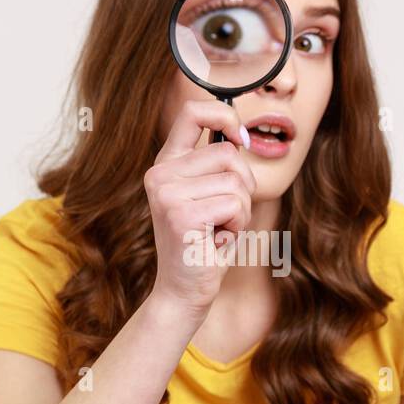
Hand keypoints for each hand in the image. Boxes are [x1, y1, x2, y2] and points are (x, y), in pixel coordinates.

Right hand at [144, 99, 256, 315]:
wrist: (185, 290)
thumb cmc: (206, 243)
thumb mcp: (210, 196)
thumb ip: (218, 166)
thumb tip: (241, 136)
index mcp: (166, 164)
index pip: (193, 112)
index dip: (224, 115)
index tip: (240, 138)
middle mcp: (160, 174)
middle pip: (228, 154)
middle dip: (243, 185)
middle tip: (225, 216)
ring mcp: (167, 193)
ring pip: (235, 181)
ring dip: (241, 210)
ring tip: (219, 230)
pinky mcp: (181, 214)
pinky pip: (235, 205)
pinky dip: (237, 226)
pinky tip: (217, 241)